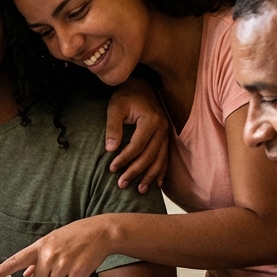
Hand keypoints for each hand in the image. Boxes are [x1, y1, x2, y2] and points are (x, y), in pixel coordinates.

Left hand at [0, 215, 117, 276]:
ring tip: (66, 272)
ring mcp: (62, 264)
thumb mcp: (53, 241)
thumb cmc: (75, 236)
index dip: (0, 272)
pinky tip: (76, 274)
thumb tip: (25, 274)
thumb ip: (38, 258)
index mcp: (40, 246)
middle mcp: (48, 255)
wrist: (101, 232)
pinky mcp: (76, 273)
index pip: (15, 261)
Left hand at [106, 77, 169, 191]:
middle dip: (135, 171)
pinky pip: (166, 157)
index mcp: (151, 120)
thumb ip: (113, 127)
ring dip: (150, 176)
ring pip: (160, 159)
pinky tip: (157, 183)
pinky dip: (162, 171)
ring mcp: (166, 133)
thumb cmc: (126, 96)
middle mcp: (162, 128)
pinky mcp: (166, 137)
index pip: (137, 146)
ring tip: (139, 190)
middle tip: (121, 184)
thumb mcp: (115, 107)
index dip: (124, 159)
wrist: (141, 86)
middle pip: (149, 155)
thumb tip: (110, 149)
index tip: (111, 168)